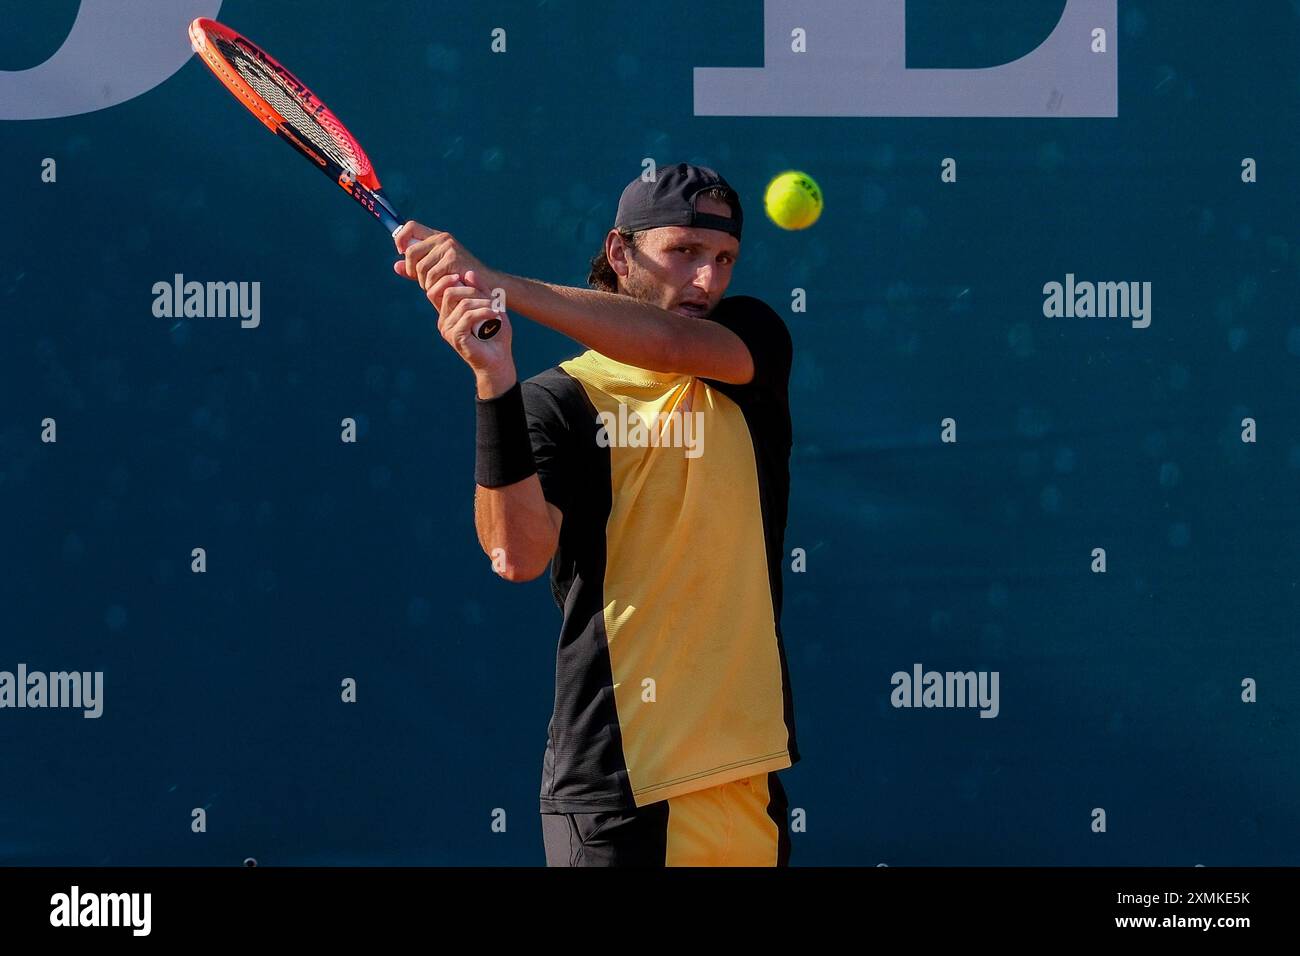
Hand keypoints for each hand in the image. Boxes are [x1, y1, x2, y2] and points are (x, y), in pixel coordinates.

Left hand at [392, 221, 498, 293]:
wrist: (486, 285)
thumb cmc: (460, 279)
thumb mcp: (435, 271)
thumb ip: (415, 268)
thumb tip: (396, 266)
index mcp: (438, 237)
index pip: (410, 226)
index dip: (401, 238)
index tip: (401, 252)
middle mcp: (443, 239)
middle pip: (411, 251)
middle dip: (411, 269)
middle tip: (420, 280)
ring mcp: (449, 248)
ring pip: (420, 267)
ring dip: (424, 282)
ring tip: (436, 286)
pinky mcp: (453, 259)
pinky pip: (431, 276)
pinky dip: (433, 287)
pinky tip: (443, 288)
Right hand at [426, 269, 515, 392]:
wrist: (498, 361)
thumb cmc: (495, 335)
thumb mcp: (490, 306)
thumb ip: (480, 290)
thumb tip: (468, 272)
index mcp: (448, 312)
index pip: (436, 289)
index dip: (448, 279)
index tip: (466, 278)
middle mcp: (444, 320)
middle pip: (448, 292)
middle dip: (471, 289)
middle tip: (491, 298)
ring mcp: (447, 329)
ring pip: (462, 303)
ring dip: (483, 302)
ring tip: (497, 310)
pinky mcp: (455, 337)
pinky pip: (468, 316)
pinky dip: (485, 312)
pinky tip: (497, 316)